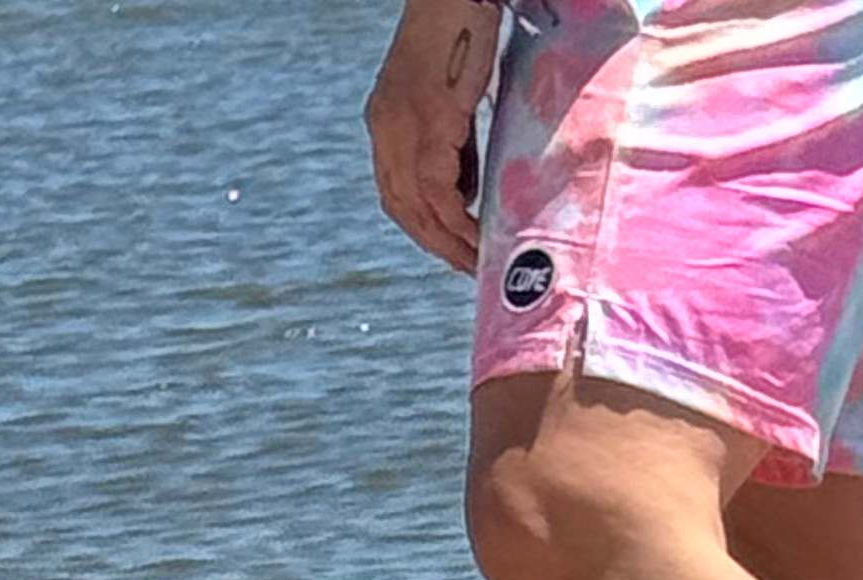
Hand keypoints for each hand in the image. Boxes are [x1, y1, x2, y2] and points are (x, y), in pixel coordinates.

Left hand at [368, 0, 500, 276]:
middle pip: (401, 206)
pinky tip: (478, 234)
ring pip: (418, 205)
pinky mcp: (433, 120)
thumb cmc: (463, 27)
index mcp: (385, 120)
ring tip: (477, 260)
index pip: (395, 190)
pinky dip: (457, 219)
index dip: (421, 227)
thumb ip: (452, 142)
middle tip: (467, 268)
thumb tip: (466, 192)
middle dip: (434, 243)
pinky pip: (438, 189)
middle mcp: (387, 126)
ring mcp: (406, 124)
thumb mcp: (450, 94)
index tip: (450, 249)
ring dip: (447, 240)